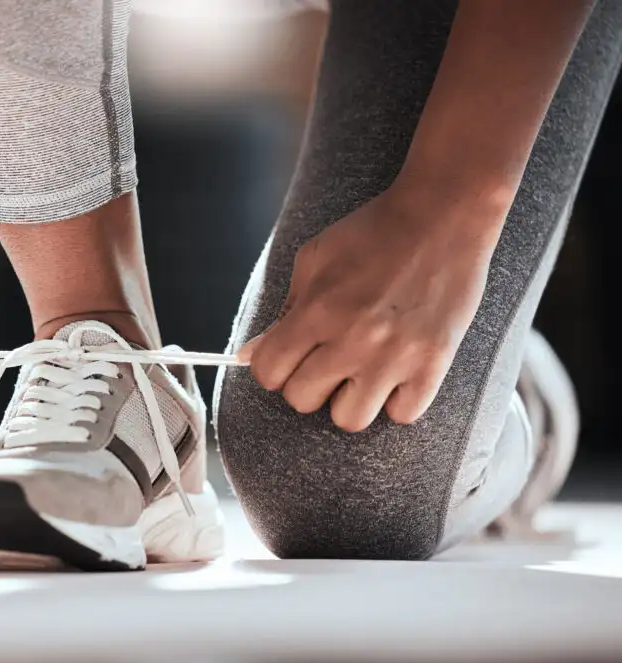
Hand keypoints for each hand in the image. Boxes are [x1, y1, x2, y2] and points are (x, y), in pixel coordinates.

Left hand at [238, 184, 496, 431]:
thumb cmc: (372, 233)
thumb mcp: (314, 261)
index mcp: (318, 310)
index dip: (272, 368)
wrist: (443, 215)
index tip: (288, 357)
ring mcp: (396, 356)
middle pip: (303, 400)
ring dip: (348, 399)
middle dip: (307, 382)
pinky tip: (395, 373)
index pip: (269, 372)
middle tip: (325, 360)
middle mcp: (354, 340)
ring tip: (359, 372)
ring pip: (350, 419)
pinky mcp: (435, 364)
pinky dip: (395, 401)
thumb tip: (249, 356)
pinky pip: (402, 415)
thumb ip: (283, 311)